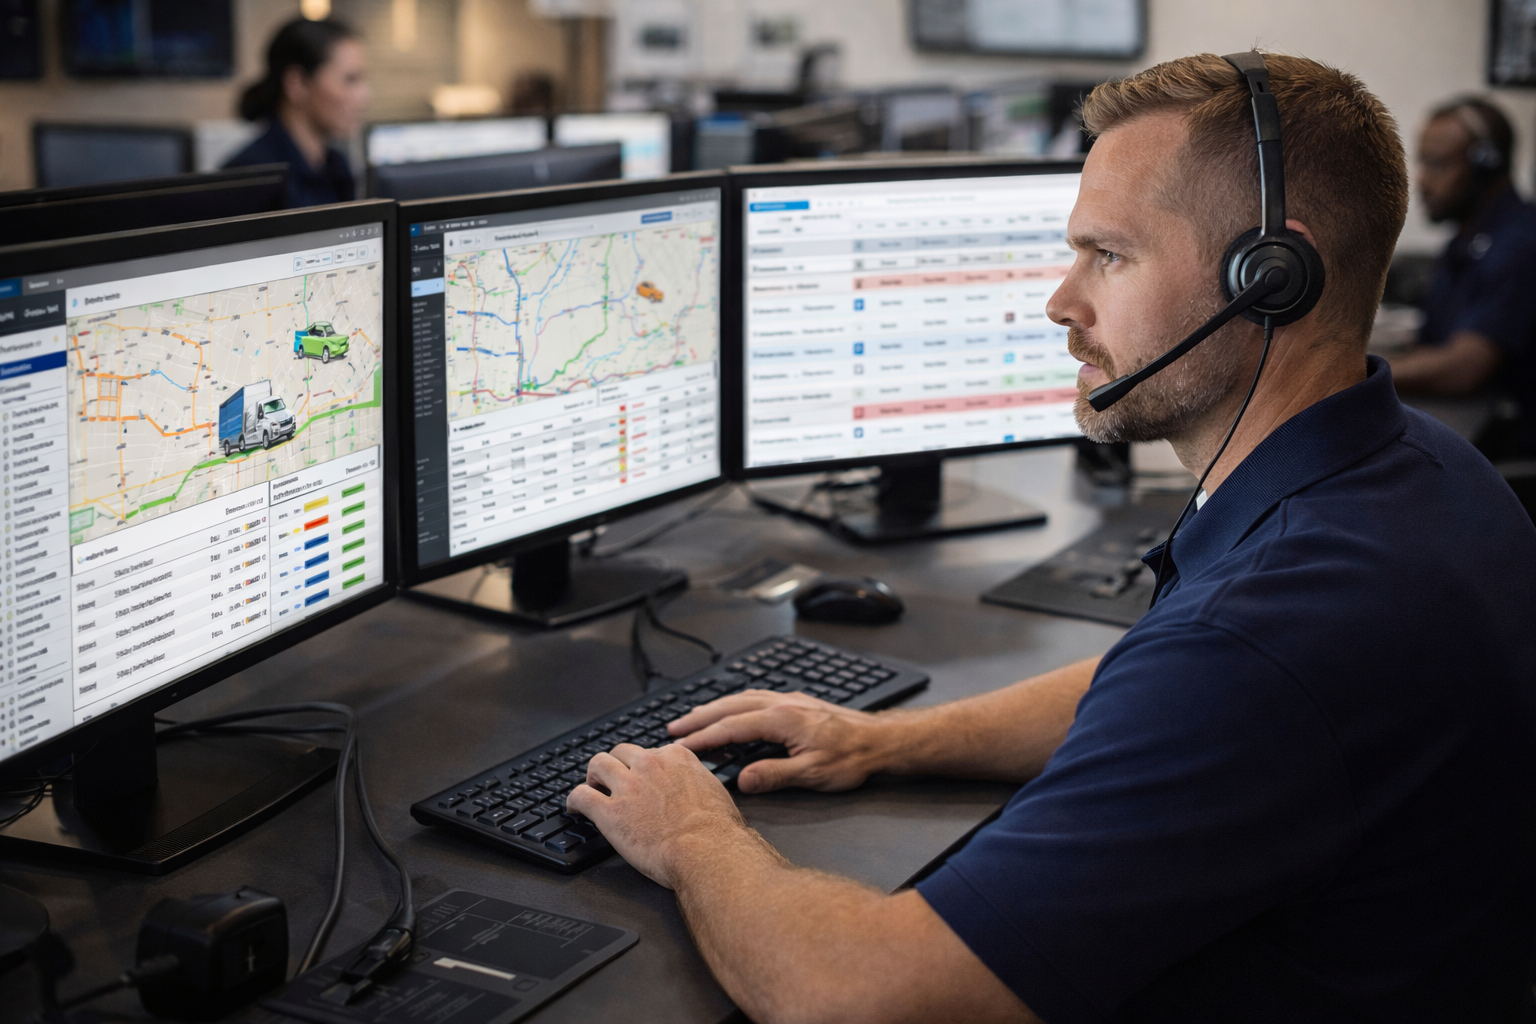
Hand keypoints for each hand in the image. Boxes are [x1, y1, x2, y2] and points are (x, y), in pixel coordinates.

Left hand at [568, 743, 753, 888]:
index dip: (642, 767)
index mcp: (676, 758)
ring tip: (592, 788)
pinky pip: (580, 795)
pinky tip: (574, 808)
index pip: (650, 752)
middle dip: (615, 765)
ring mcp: (628, 786)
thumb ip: (698, 784)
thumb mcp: (715, 793)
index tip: (641, 778)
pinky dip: (573, 800)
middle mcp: (649, 765)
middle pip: (620, 752)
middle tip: (612, 781)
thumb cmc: (718, 832)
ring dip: (593, 776)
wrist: (707, 852)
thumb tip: (699, 793)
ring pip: (597, 764)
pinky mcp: (609, 811)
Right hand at [668, 689, 891, 793]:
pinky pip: (755, 697)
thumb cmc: (851, 758)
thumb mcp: (812, 774)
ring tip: (693, 718)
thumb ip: (774, 775)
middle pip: (729, 707)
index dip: (703, 739)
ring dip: (714, 708)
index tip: (680, 747)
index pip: (731, 728)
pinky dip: (735, 702)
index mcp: (781, 720)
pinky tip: (732, 708)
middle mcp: (781, 704)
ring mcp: (789, 700)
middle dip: (699, 718)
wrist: (879, 741)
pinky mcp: (796, 703)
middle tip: (673, 729)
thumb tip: (742, 780)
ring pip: (741, 699)